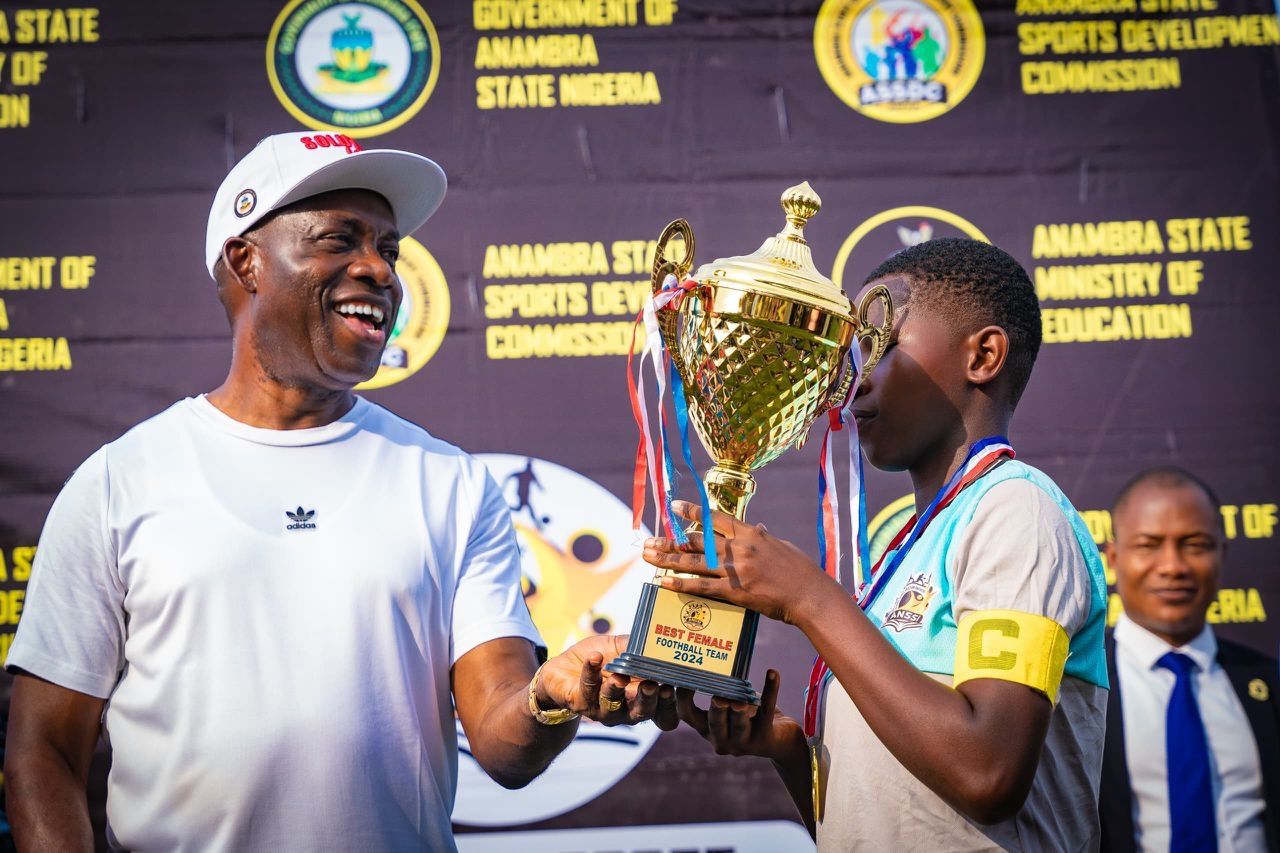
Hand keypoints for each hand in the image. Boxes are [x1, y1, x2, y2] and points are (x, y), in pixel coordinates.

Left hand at [536, 634, 672, 725]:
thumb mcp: (622, 647)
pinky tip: (594, 658)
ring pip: (614, 706)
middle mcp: (626, 710)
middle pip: (642, 713)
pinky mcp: (581, 704)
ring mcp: (603, 710)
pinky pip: (588, 690)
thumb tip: (658, 639)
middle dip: (647, 700)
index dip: (669, 705)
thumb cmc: (601, 658)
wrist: (565, 666)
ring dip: (617, 690)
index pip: (663, 714)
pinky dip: (591, 672)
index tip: (671, 687)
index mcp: (642, 698)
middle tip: (651, 685)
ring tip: (619, 676)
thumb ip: (640, 647)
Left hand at [642, 499, 841, 624]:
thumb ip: (763, 538)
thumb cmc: (800, 571)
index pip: (715, 518)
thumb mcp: (781, 547)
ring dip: (667, 559)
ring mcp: (736, 570)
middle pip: (697, 541)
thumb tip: (757, 528)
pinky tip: (663, 582)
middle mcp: (740, 548)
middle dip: (670, 540)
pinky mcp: (735, 592)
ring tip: (648, 557)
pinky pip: (702, 586)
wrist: (810, 594)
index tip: (675, 506)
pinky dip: (680, 584)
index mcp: (751, 534)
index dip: (693, 512)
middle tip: (650, 540)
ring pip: (694, 562)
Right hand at [664, 669, 803, 762]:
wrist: (781, 741)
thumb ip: (721, 689)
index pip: (687, 714)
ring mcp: (743, 743)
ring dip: (740, 711)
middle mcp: (721, 740)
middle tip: (717, 697)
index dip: (682, 697)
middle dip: (716, 709)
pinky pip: (766, 713)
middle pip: (715, 723)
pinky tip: (773, 673)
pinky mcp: (764, 739)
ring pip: (740, 725)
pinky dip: (770, 690)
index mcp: (707, 729)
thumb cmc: (749, 716)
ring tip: (741, 700)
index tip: (683, 675)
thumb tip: (713, 656)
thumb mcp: (730, 704)